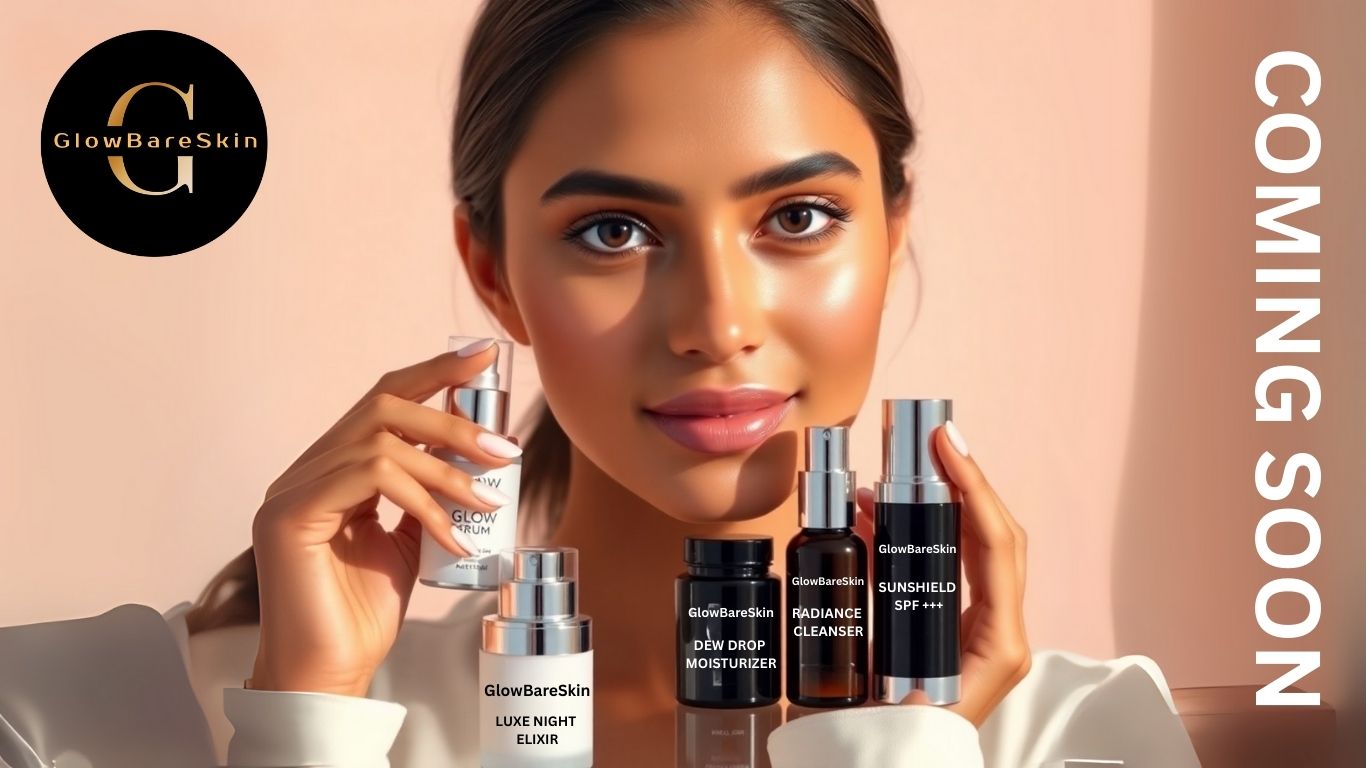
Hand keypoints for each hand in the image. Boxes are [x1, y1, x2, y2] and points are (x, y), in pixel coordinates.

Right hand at [248, 340, 521, 695]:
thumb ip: (423, 497)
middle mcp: (304, 472)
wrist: (330, 672)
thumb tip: (470, 458)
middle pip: (383, 408)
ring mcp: (291, 491)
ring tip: (488, 500)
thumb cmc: (362, 615)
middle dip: (452, 420)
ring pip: (381, 442)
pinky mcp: (291, 515)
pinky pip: (371, 479)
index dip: (433, 371)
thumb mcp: (407, 543)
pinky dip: (424, 502)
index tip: (483, 357)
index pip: (382, 401)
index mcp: (329, 471)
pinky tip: (454, 536)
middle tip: (504, 449)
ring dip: (447, 468)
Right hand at [854, 420, 1029, 725]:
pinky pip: (950, 573)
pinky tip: (877, 525)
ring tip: (881, 485)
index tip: (945, 443)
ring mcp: (985, 634)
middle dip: (960, 483)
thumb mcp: (910, 688)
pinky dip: (919, 540)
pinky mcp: (964, 637)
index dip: (973, 485)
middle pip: (993, 535)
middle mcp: (1003, 634)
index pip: (997, 543)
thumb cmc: (901, 744)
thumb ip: (895, 627)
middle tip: (923, 444)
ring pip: (972, 549)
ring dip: (935, 509)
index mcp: (1000, 643)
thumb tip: (865, 548)